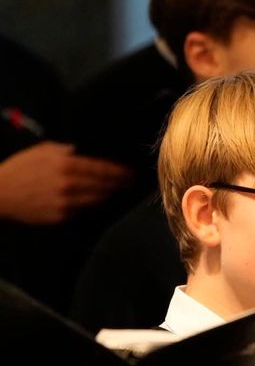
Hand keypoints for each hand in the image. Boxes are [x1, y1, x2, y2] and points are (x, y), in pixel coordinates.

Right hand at [0, 141, 131, 222]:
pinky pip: (84, 210)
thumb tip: (81, 150)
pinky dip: (92, 205)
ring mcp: (66, 202)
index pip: (102, 169)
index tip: (130, 173)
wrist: (1, 193)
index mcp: (65, 164)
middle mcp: (69, 184)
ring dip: (109, 195)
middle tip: (129, 183)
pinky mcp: (61, 216)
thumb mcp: (42, 150)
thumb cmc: (20, 169)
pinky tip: (98, 201)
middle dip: (119, 184)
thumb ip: (65, 149)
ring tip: (117, 191)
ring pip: (97, 200)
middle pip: (104, 186)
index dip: (120, 172)